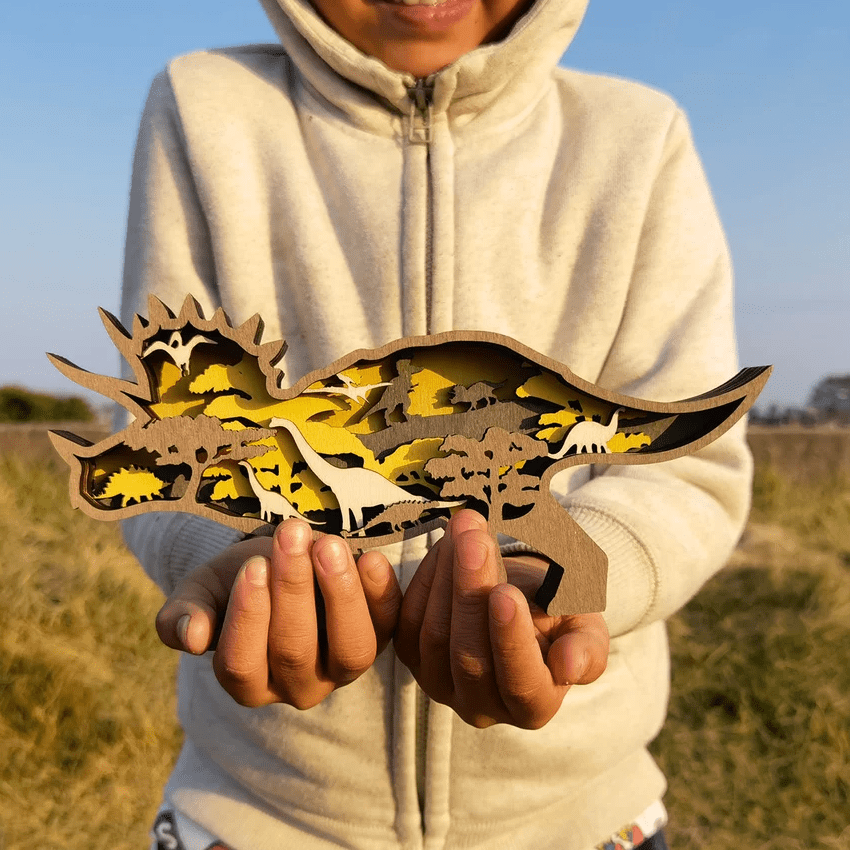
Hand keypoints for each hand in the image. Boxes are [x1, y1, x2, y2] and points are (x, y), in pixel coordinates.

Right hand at [155, 518, 401, 707]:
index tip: (252, 566)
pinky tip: (370, 557)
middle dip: (293, 589)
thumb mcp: (203, 591)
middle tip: (290, 535)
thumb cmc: (236, 581)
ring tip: (328, 544)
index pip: (242, 665)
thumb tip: (188, 635)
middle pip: (295, 652)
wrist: (280, 562)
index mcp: (249, 683)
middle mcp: (299, 687)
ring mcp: (343, 668)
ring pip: (351, 650)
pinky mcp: (381, 638)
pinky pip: (389, 625)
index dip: (247, 616)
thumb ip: (185, 614)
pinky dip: (382, 592)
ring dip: (340, 593)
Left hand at [394, 510, 608, 728]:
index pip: (520, 682)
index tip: (506, 593)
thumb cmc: (559, 612)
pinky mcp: (413, 657)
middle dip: (471, 592)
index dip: (511, 639)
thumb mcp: (586, 626)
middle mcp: (483, 706)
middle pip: (470, 656)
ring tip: (463, 529)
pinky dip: (422, 579)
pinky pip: (406, 622)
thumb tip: (569, 666)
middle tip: (476, 542)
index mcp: (532, 705)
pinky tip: (440, 544)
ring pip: (434, 636)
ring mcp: (441, 684)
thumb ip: (587, 648)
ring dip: (446, 576)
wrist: (523, 595)